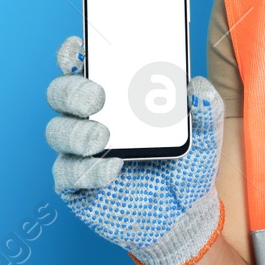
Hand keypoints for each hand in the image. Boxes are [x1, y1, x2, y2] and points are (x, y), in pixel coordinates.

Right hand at [45, 36, 225, 264]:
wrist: (184, 216)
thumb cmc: (187, 167)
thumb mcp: (206, 137)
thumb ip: (207, 109)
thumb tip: (198, 85)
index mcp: (117, 97)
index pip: (84, 67)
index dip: (73, 54)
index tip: (78, 48)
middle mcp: (91, 119)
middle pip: (60, 93)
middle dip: (72, 90)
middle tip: (97, 97)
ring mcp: (80, 152)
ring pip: (57, 131)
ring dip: (77, 132)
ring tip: (103, 139)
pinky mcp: (77, 185)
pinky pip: (67, 173)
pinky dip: (88, 170)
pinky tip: (112, 169)